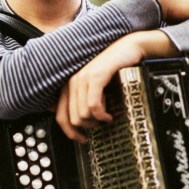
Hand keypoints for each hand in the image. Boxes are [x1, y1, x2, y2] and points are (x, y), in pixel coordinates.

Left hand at [54, 31, 177, 141]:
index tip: (82, 139)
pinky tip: (109, 114)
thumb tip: (78, 123)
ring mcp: (82, 78)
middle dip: (87, 128)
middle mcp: (72, 81)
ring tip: (106, 117)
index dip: (70, 133)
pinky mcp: (95, 76)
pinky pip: (94, 106)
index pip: (60, 116)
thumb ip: (84, 100)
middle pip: (72, 119)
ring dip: (96, 121)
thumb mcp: (95, 87)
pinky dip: (102, 115)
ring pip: (82, 115)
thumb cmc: (114, 69)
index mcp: (69, 85)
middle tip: (100, 125)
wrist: (128, 48)